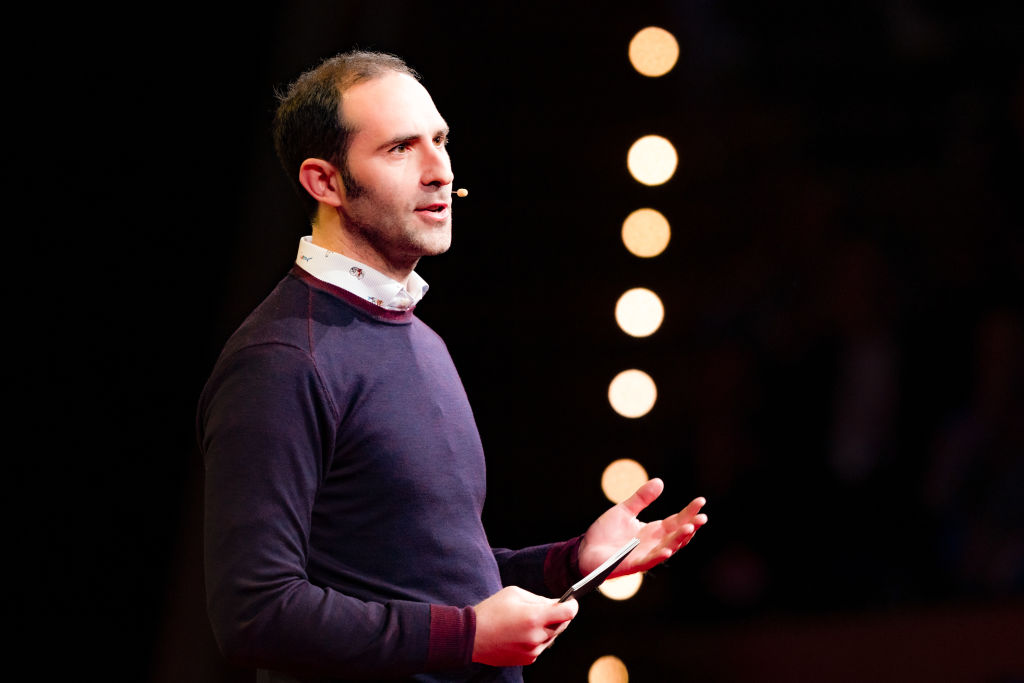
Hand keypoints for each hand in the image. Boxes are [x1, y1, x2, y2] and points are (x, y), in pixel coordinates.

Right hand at [471, 586, 578, 665]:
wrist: (471, 637)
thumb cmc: (491, 611)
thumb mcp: (515, 594)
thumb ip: (538, 599)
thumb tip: (555, 603)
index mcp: (535, 617)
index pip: (568, 613)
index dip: (572, 605)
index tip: (571, 601)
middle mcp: (537, 636)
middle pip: (562, 625)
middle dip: (559, 616)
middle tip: (550, 608)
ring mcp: (533, 651)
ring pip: (552, 637)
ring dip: (548, 628)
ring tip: (532, 619)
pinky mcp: (527, 659)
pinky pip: (541, 646)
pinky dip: (538, 638)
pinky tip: (524, 631)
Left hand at [579, 478, 706, 578]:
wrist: (585, 550)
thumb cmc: (605, 533)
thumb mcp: (624, 510)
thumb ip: (642, 498)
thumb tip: (660, 481)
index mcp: (653, 531)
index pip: (676, 521)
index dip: (689, 512)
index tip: (701, 501)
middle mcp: (653, 544)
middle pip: (677, 535)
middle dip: (691, 527)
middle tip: (702, 517)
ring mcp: (645, 555)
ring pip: (668, 548)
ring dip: (679, 540)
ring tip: (689, 528)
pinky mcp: (632, 565)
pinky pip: (649, 561)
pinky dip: (658, 556)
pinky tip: (667, 550)